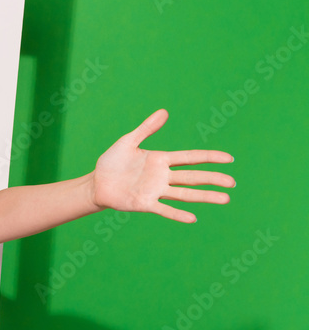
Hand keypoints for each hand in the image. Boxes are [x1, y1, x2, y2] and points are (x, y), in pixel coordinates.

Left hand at [91, 109, 234, 222]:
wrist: (97, 182)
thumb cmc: (112, 162)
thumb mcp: (128, 141)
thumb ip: (146, 128)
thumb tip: (165, 111)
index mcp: (160, 159)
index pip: (190, 157)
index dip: (209, 157)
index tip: (229, 158)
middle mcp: (162, 176)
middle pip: (192, 177)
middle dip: (212, 178)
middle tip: (232, 182)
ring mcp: (155, 191)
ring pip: (185, 194)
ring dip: (204, 196)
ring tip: (225, 199)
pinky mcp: (145, 203)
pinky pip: (164, 209)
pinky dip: (177, 214)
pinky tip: (193, 218)